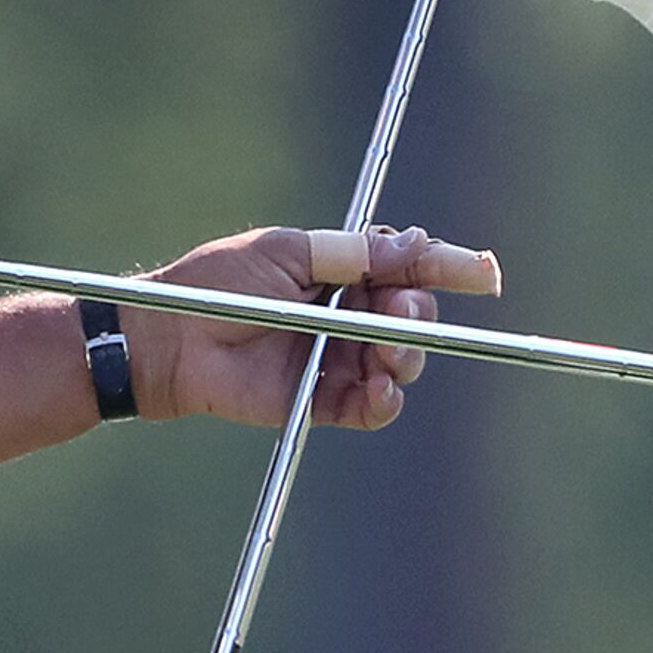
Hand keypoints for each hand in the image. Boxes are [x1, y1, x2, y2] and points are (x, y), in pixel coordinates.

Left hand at [125, 225, 504, 429]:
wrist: (169, 339)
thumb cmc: (218, 284)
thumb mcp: (287, 252)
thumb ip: (353, 253)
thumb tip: (417, 244)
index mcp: (342, 270)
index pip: (408, 268)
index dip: (449, 269)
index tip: (484, 273)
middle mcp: (347, 314)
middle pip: (412, 316)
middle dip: (418, 316)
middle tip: (397, 315)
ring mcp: (337, 358)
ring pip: (400, 362)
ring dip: (404, 358)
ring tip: (384, 354)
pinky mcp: (321, 399)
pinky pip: (371, 407)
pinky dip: (384, 401)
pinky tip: (380, 392)